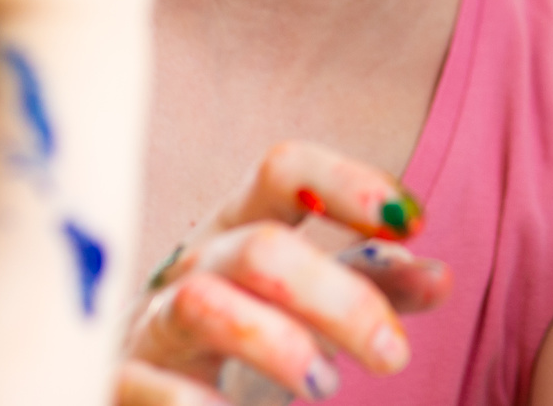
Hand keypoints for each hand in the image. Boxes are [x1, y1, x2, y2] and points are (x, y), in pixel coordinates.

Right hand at [118, 143, 453, 405]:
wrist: (135, 395)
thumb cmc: (225, 343)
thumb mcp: (300, 308)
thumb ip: (365, 289)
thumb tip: (441, 277)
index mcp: (233, 229)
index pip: (280, 170)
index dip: (347, 182)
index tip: (416, 222)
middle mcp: (186, 265)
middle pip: (261, 248)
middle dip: (339, 297)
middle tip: (394, 355)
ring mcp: (142, 325)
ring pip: (203, 303)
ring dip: (275, 342)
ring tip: (323, 386)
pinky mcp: (110, 381)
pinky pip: (141, 384)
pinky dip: (189, 403)